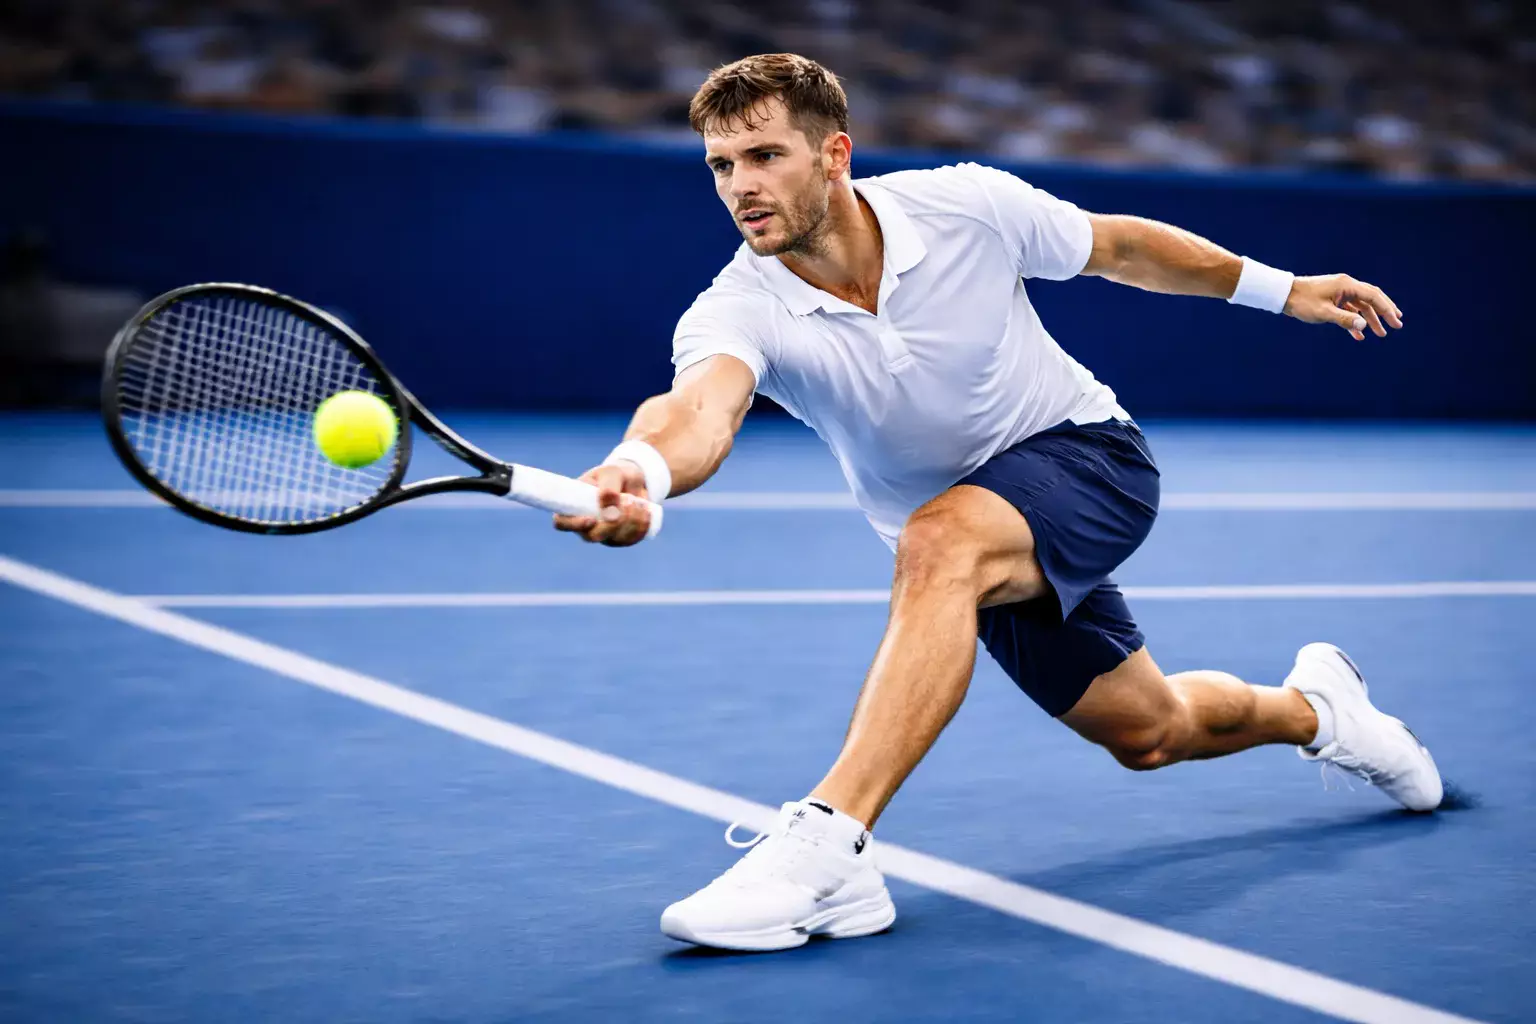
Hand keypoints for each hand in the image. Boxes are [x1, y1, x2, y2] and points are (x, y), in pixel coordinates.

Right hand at [552, 462, 653, 546]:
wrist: (634, 480)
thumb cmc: (615, 474)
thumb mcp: (612, 473)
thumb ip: (609, 488)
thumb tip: (609, 512)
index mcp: (574, 506)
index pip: (562, 522)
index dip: (573, 525)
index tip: (591, 519)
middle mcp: (586, 524)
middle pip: (592, 536)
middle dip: (613, 522)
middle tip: (627, 500)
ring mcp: (604, 534)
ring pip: (616, 538)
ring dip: (632, 519)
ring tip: (636, 499)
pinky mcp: (621, 538)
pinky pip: (632, 539)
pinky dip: (642, 524)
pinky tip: (645, 511)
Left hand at [1284, 274, 1403, 340]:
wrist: (1284, 295)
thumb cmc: (1302, 302)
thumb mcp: (1324, 313)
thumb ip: (1344, 319)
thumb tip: (1364, 326)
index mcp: (1347, 285)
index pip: (1373, 296)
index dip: (1386, 309)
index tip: (1396, 321)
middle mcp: (1346, 286)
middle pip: (1371, 299)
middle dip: (1384, 312)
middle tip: (1397, 324)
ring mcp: (1340, 292)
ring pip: (1360, 306)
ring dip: (1370, 319)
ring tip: (1380, 334)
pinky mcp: (1333, 299)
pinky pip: (1349, 310)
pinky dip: (1354, 321)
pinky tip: (1359, 335)